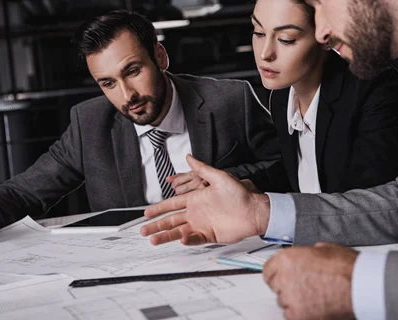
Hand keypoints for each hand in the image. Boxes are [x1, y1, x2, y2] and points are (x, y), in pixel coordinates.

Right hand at [141, 154, 270, 244]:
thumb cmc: (240, 194)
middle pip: (171, 220)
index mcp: (196, 199)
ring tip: (153, 240)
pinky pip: (195, 239)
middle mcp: (196, 212)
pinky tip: (180, 239)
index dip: (159, 208)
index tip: (147, 213)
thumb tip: (189, 157)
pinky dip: (187, 240)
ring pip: (178, 232)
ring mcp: (202, 224)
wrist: (254, 211)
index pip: (172, 204)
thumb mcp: (219, 177)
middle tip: (143, 230)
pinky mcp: (210, 235)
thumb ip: (202, 169)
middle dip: (156, 225)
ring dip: (166, 236)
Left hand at [263, 243, 357, 319]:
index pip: (267, 270)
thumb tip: (306, 255)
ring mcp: (290, 297)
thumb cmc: (346, 267)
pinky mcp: (298, 314)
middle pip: (274, 285)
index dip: (276, 273)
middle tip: (302, 285)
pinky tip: (312, 305)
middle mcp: (284, 277)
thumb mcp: (323, 249)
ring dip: (293, 299)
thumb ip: (306, 253)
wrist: (359, 285)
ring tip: (311, 294)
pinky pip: (289, 315)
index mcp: (287, 258)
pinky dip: (299, 312)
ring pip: (282, 301)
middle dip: (286, 285)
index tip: (281, 276)